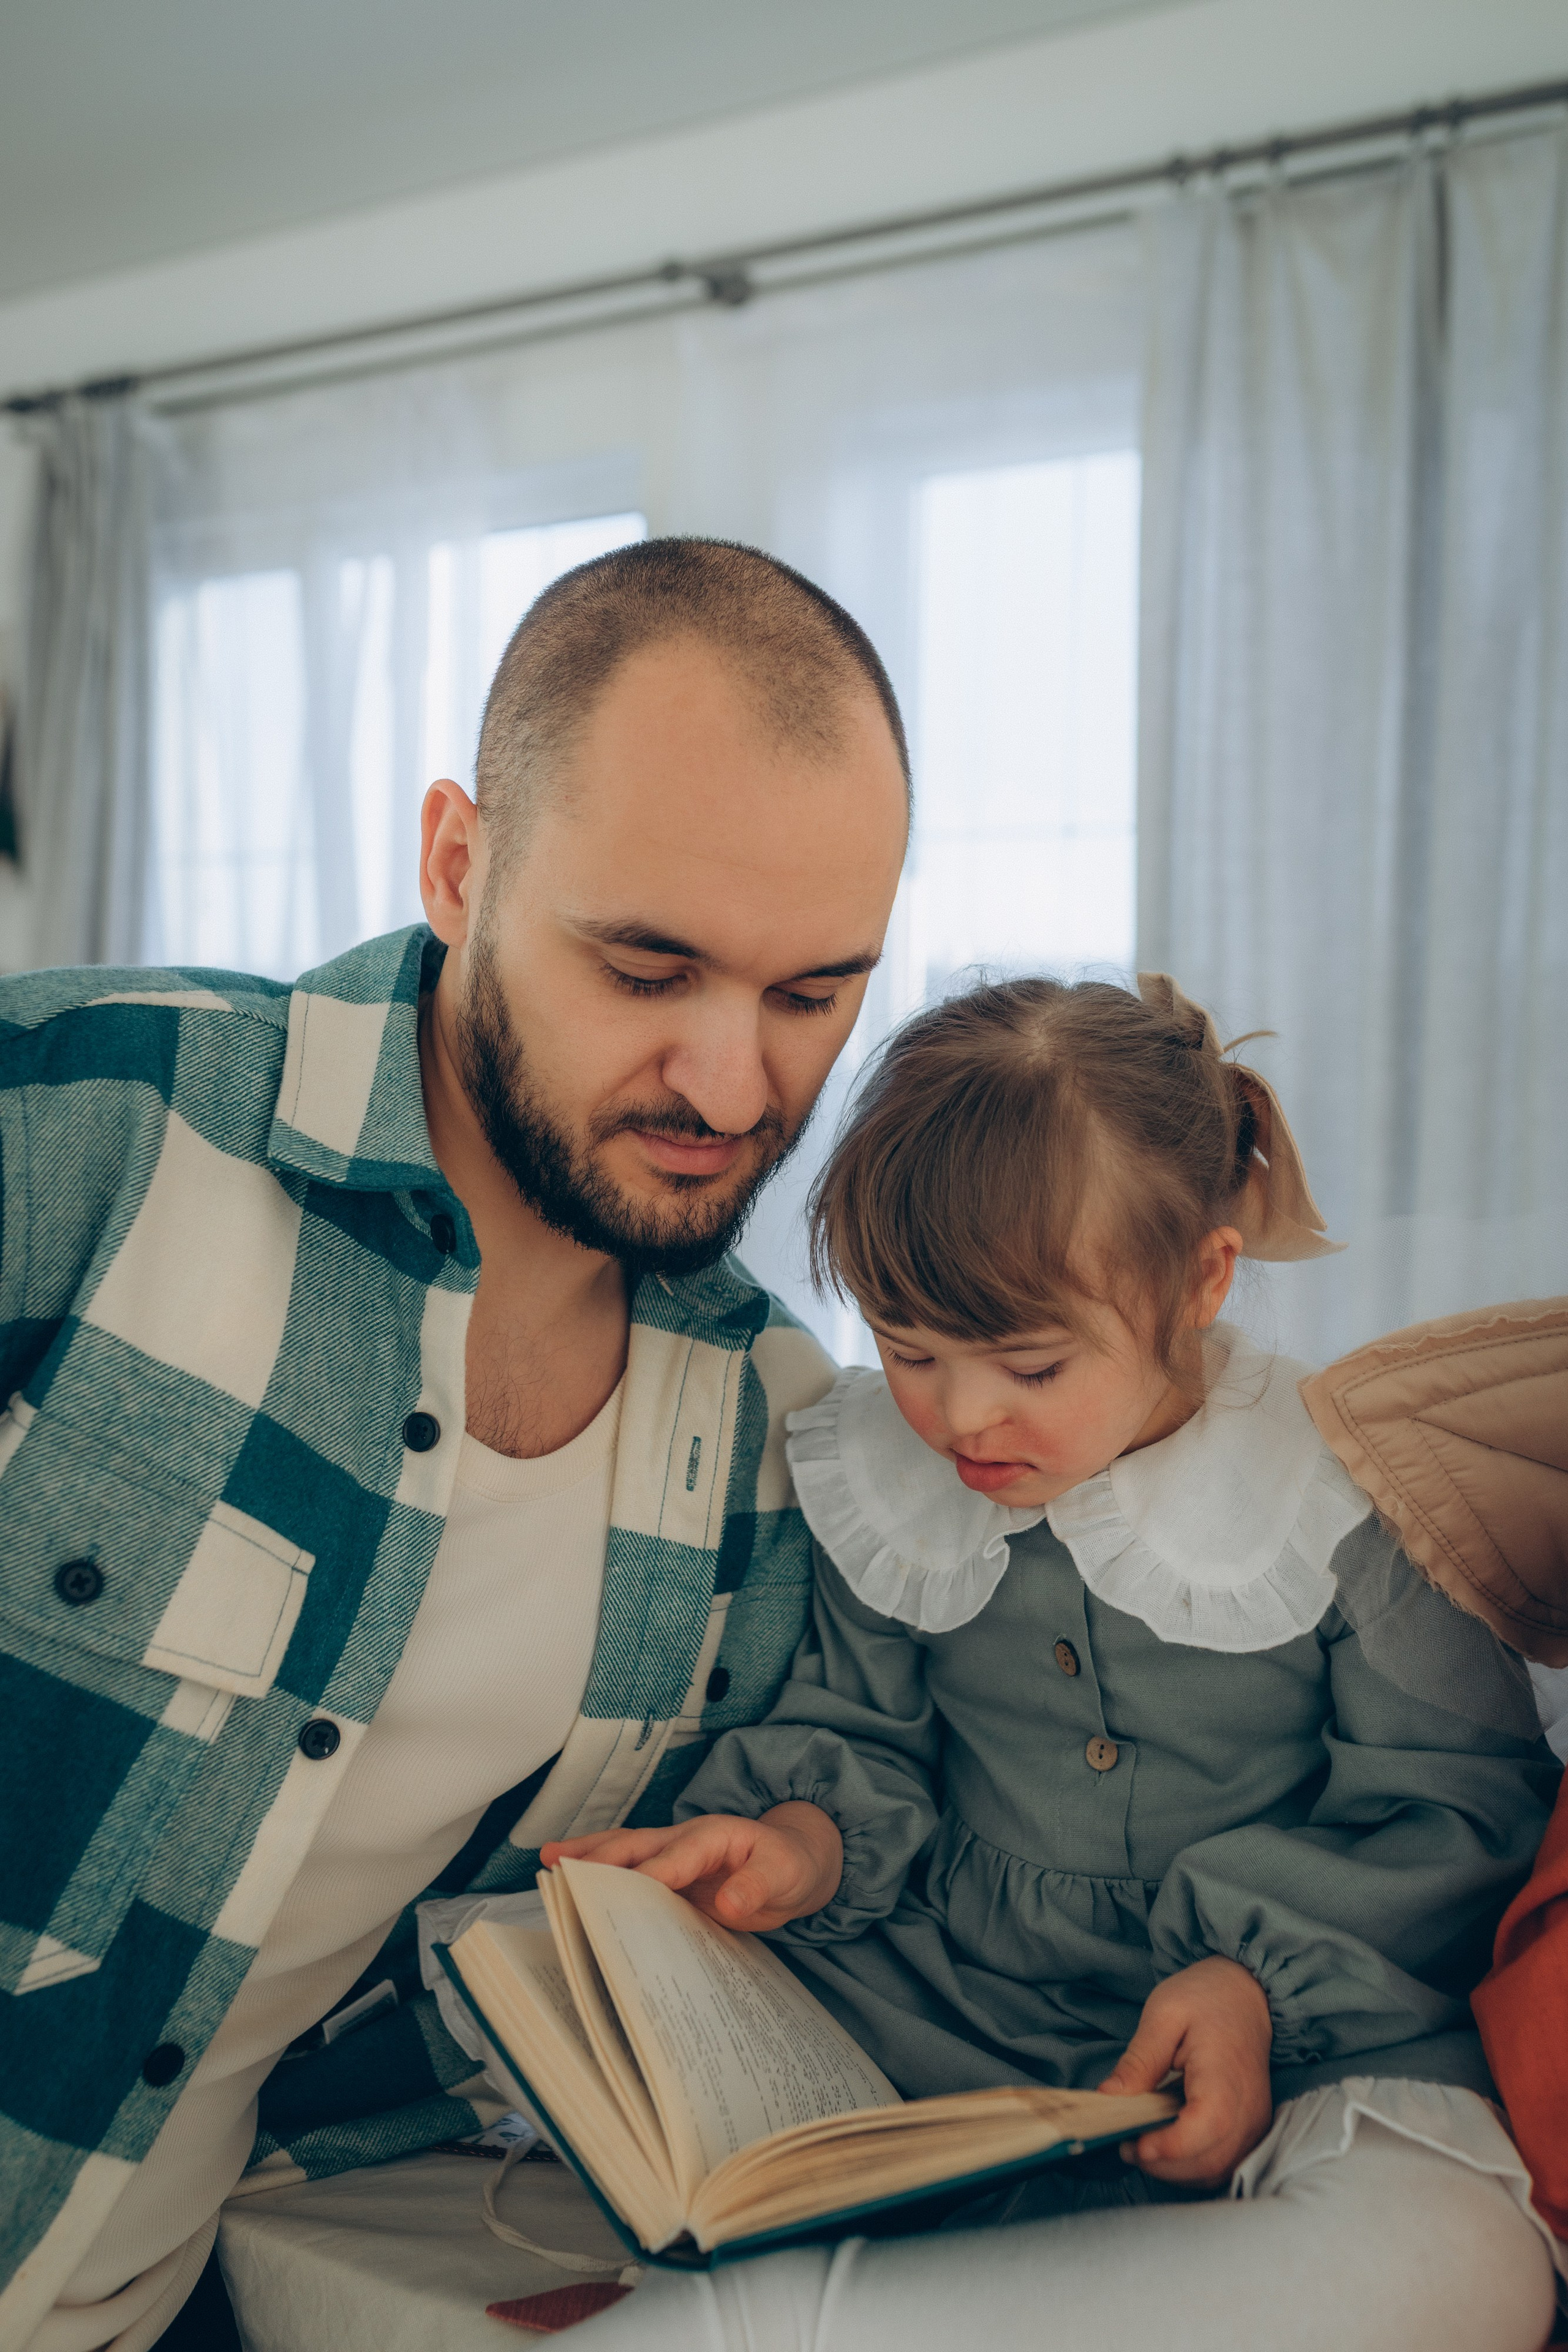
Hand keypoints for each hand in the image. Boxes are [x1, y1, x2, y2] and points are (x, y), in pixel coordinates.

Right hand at [540, 1803, 843, 1932]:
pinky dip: (604, 1879)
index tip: (618, 1895)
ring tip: (549, 1861)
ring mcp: (675, 1860)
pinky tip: (578, 1888)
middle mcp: (685, 1843)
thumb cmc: (790, 1865)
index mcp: (711, 1837)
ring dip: (589, 1857)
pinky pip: (633, 1878)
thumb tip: (728, 1903)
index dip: (647, 1875)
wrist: (797, 1866)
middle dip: (597, 1854)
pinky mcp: (671, 1880)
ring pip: (626, 1854)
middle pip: (635, 1845)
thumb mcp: (786, 1874)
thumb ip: (758, 1886)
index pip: (674, 1857)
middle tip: (556, 1862)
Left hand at [1096, 1955, 1272, 2187]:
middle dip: (1163, 2164)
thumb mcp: (1163, 2013)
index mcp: (1226, 2077)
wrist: (1245, 1993)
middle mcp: (1249, 2109)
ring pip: (1216, 2171)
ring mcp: (1254, 2123)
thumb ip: (1139, 2060)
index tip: (1134, 2144)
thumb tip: (1108, 2098)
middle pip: (1209, 2162)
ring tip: (1142, 2145)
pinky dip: (1193, 2166)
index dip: (1169, 2147)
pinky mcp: (1251, 2128)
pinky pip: (1224, 2163)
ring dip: (1176, 2171)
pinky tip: (1167, 2145)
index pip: (1205, 2128)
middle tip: (1126, 2145)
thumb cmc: (1206, 1997)